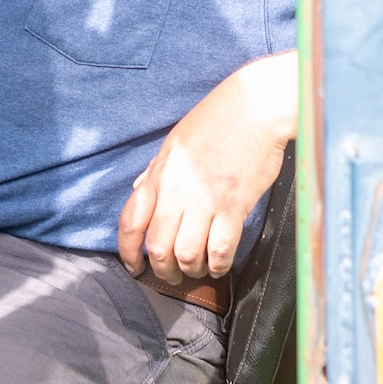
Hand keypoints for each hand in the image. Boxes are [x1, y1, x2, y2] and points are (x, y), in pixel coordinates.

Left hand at [119, 52, 296, 282]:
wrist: (255, 107)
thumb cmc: (216, 120)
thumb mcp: (175, 142)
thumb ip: (155, 170)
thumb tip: (139, 188)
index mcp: (158, 174)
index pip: (130, 222)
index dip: (127, 252)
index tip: (134, 266)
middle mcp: (176, 191)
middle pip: (157, 247)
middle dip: (161, 270)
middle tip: (171, 276)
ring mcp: (205, 200)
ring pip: (185, 254)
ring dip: (189, 270)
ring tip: (196, 269)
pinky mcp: (233, 206)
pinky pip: (219, 249)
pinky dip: (217, 265)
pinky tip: (219, 264)